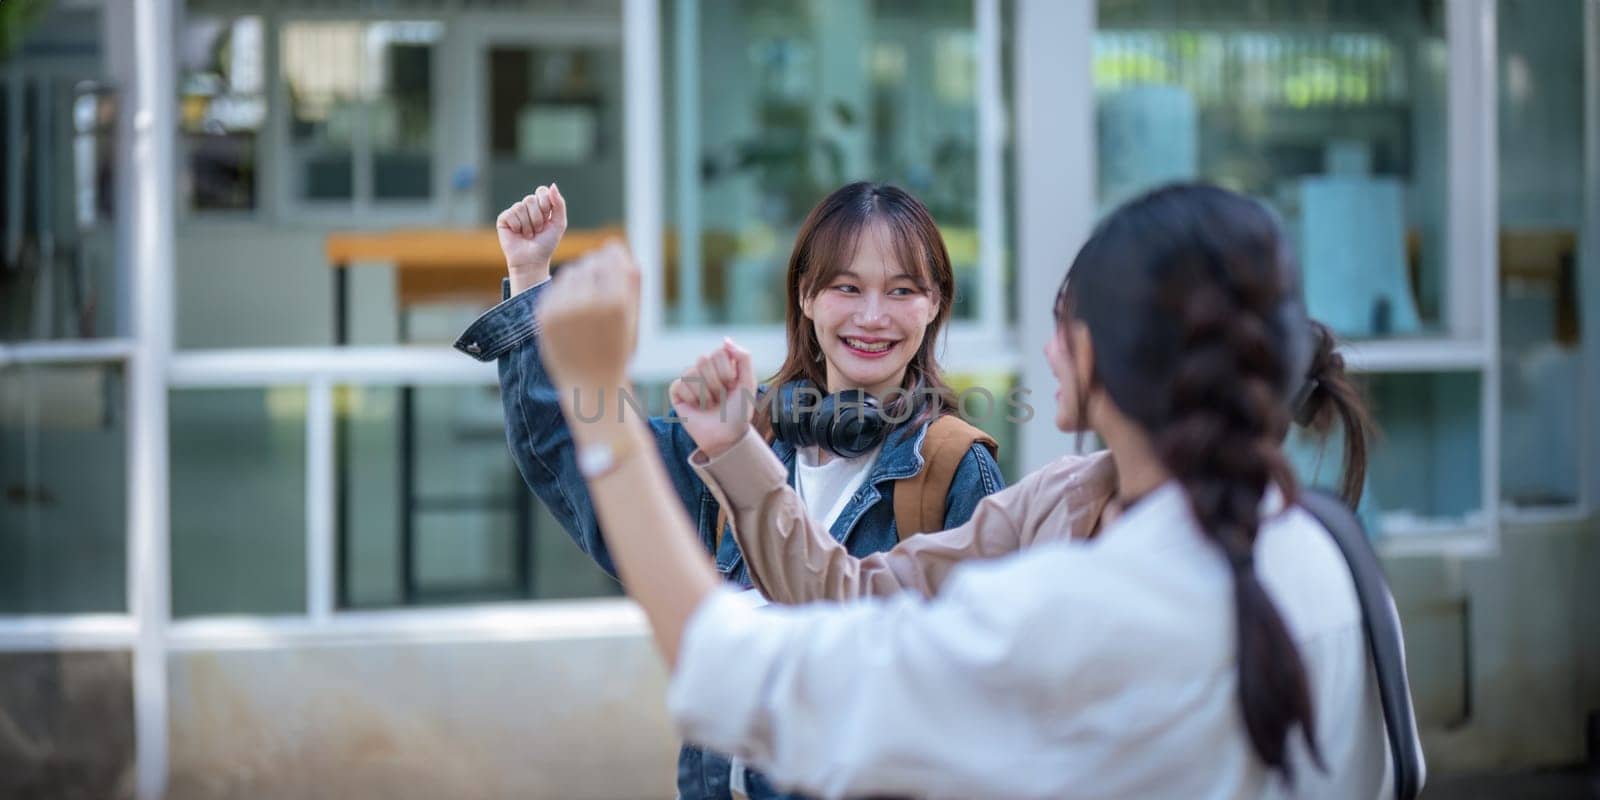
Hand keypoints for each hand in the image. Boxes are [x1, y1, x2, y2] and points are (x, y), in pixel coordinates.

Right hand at [496, 183, 566, 290]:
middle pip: (530, 199)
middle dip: (537, 217)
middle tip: (538, 230)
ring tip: (528, 234)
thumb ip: (559, 204)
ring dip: (528, 224)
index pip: (541, 191)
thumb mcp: (559, 223)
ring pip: (520, 206)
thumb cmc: (546, 243)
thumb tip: (553, 185)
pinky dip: (517, 226)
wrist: (532, 260)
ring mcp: (514, 212)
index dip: (545, 203)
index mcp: (540, 206)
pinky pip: (511, 214)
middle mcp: (526, 207)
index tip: (547, 217)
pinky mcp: (504, 219)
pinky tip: (517, 234)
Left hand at [537, 240, 640, 393]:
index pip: (611, 256)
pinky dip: (563, 294)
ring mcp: (564, 310)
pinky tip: (572, 311)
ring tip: (586, 300)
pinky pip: (553, 289)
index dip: (612, 255)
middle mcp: (590, 304)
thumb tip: (615, 245)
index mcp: (617, 303)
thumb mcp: (634, 318)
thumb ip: (630, 281)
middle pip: (590, 262)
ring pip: (570, 273)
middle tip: (599, 285)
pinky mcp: (544, 317)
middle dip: (595, 267)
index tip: (612, 261)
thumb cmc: (618, 349)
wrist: (590, 385)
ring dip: (579, 278)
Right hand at [670, 339, 757, 457]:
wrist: (726, 437)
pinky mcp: (677, 391)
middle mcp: (705, 368)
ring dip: (705, 393)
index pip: (719, 352)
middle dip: (716, 384)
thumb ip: (743, 358)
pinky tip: (696, 407)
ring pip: (691, 372)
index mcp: (722, 363)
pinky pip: (680, 384)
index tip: (732, 387)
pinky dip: (692, 399)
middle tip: (721, 398)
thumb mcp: (748, 383)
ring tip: (710, 404)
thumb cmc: (739, 412)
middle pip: (704, 359)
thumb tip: (725, 340)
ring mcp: (690, 379)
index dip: (727, 372)